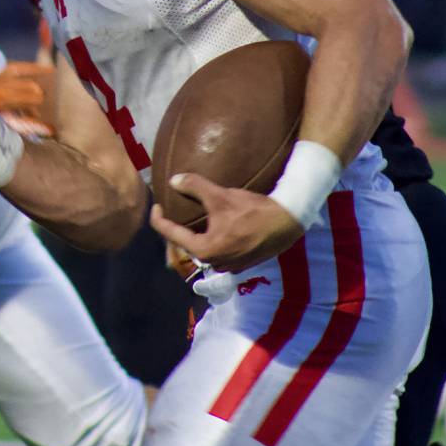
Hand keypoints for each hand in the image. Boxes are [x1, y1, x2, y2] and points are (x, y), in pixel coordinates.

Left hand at [149, 173, 303, 273]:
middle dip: (176, 229)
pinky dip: (210, 239)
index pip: (170, 235)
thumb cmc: (253, 211)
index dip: (158, 219)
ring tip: (191, 218)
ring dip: (194, 235)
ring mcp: (229, 265)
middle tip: (172, 211)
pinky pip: (217, 251)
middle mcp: (214, 263)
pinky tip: (214, 226)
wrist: (288, 222)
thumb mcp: (221, 196)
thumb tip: (174, 180)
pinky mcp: (241, 263)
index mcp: (205, 250)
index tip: (157, 205)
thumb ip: (195, 187)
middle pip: (185, 245)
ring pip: (202, 249)